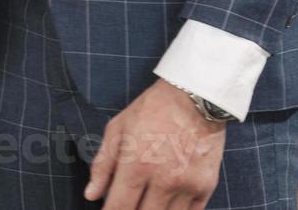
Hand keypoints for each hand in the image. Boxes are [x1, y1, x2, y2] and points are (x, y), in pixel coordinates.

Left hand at [85, 79, 226, 209]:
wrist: (194, 98)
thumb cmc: (152, 110)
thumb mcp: (117, 129)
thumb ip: (103, 165)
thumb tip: (91, 194)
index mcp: (137, 165)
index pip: (119, 207)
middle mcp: (163, 180)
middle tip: (128, 204)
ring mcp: (187, 186)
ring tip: (145, 203)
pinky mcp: (206, 187)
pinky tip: (166, 206)